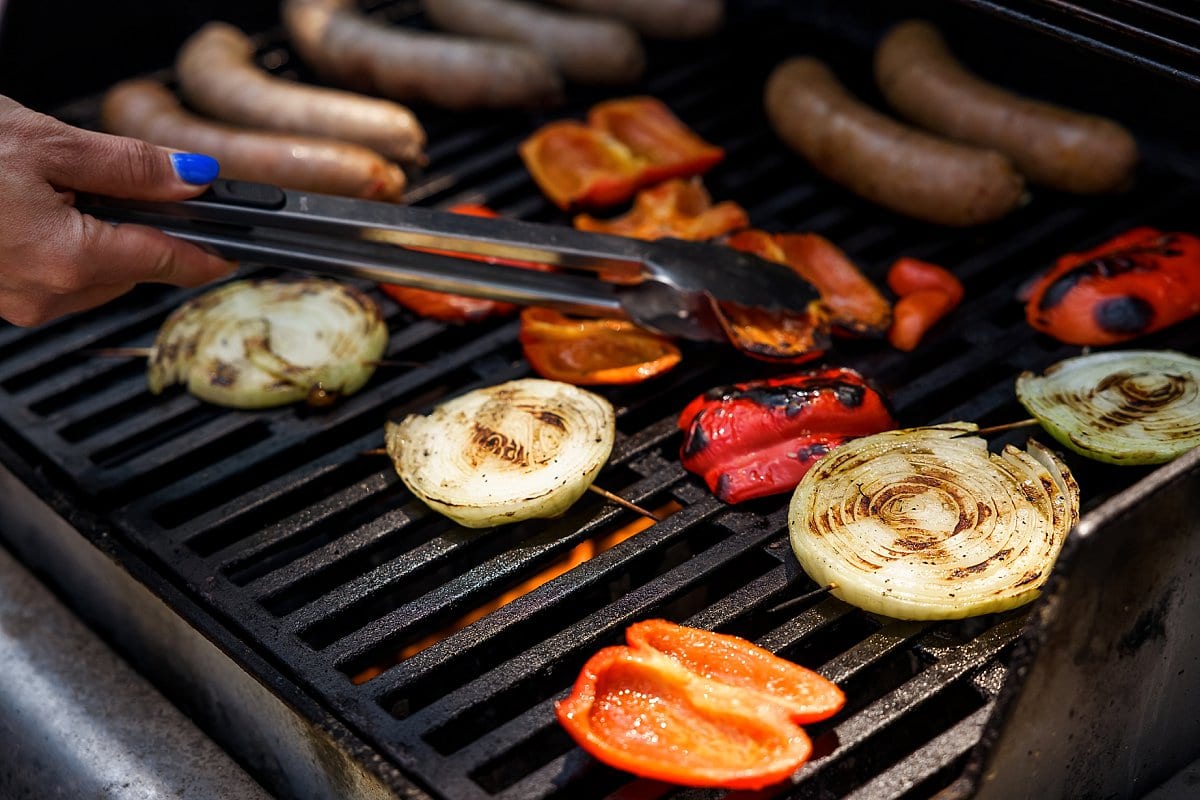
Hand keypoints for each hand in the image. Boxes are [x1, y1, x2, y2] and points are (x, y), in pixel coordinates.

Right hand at [0, 95, 235, 325]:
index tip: (237, 248)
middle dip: (136, 229)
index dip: (208, 251)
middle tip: (112, 182)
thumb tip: (193, 177)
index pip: (167, 262)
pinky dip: (60, 246)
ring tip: (57, 189)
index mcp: (67, 260)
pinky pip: (54, 276)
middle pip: (132, 270)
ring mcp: (17, 301)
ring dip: (96, 239)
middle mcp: (44, 294)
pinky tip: (34, 209)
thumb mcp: (47, 143)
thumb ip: (130, 166)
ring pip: (95, 276)